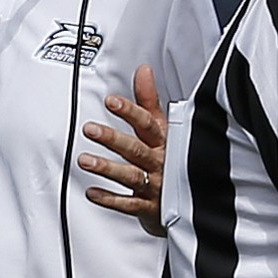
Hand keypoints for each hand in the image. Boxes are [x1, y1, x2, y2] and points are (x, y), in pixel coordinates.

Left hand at [80, 64, 166, 235]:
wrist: (193, 201)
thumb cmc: (175, 158)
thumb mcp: (165, 128)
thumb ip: (149, 101)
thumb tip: (143, 71)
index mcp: (164, 141)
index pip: (147, 124)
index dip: (130, 112)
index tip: (111, 102)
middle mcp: (160, 162)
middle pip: (136, 149)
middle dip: (113, 138)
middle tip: (91, 129)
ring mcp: (156, 186)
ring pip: (131, 176)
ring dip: (107, 168)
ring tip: (85, 160)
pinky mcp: (150, 207)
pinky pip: (129, 205)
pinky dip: (110, 199)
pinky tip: (92, 192)